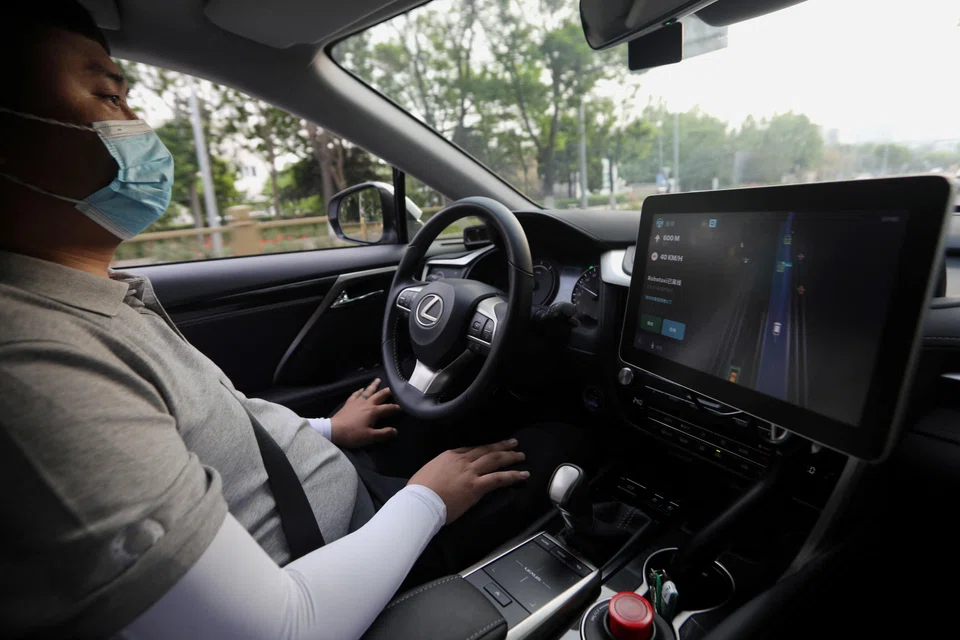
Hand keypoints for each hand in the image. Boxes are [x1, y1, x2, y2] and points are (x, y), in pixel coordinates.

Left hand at [330, 378, 401, 447]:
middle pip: (379, 395)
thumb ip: (383, 433)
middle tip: (394, 387)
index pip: (388, 408)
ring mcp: (357, 402)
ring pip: (367, 391)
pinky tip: (361, 389)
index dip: (396, 407)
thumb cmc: (353, 434)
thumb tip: (395, 431)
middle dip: (387, 392)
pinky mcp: (348, 403)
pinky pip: (355, 394)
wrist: (334, 431)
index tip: (403, 407)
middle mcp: (367, 404)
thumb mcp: (370, 437)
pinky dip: (359, 391)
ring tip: (378, 380)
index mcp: (373, 411)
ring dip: (373, 386)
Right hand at [408, 439, 528, 523]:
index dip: (483, 448)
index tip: (490, 447)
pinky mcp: (476, 486)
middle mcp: (462, 460)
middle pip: (486, 449)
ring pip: (495, 459)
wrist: (420, 501)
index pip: (470, 449)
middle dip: (501, 446)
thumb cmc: (419, 491)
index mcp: (449, 456)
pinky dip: (513, 475)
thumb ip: (439, 470)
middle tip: (513, 443)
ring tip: (520, 455)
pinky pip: (499, 478)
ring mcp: (470, 472)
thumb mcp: (427, 472)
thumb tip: (442, 475)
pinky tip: (523, 475)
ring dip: (510, 456)